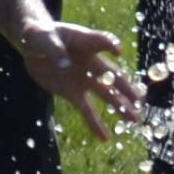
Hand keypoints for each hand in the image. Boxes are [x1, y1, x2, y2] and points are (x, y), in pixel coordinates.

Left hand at [15, 22, 144, 140]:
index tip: (117, 50)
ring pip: (106, 95)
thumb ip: (54, 50)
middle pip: (112, 76)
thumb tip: (64, 64)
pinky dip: (96, 124)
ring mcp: (84, 79)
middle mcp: (91, 62)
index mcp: (86, 43)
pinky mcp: (74, 93)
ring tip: (135, 120)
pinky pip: (87, 110)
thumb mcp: (43, 38)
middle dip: (126, 88)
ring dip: (121, 107)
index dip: (109, 44)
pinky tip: (106, 138)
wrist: (33, 47)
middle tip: (140, 101)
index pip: (101, 41)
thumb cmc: (41, 36)